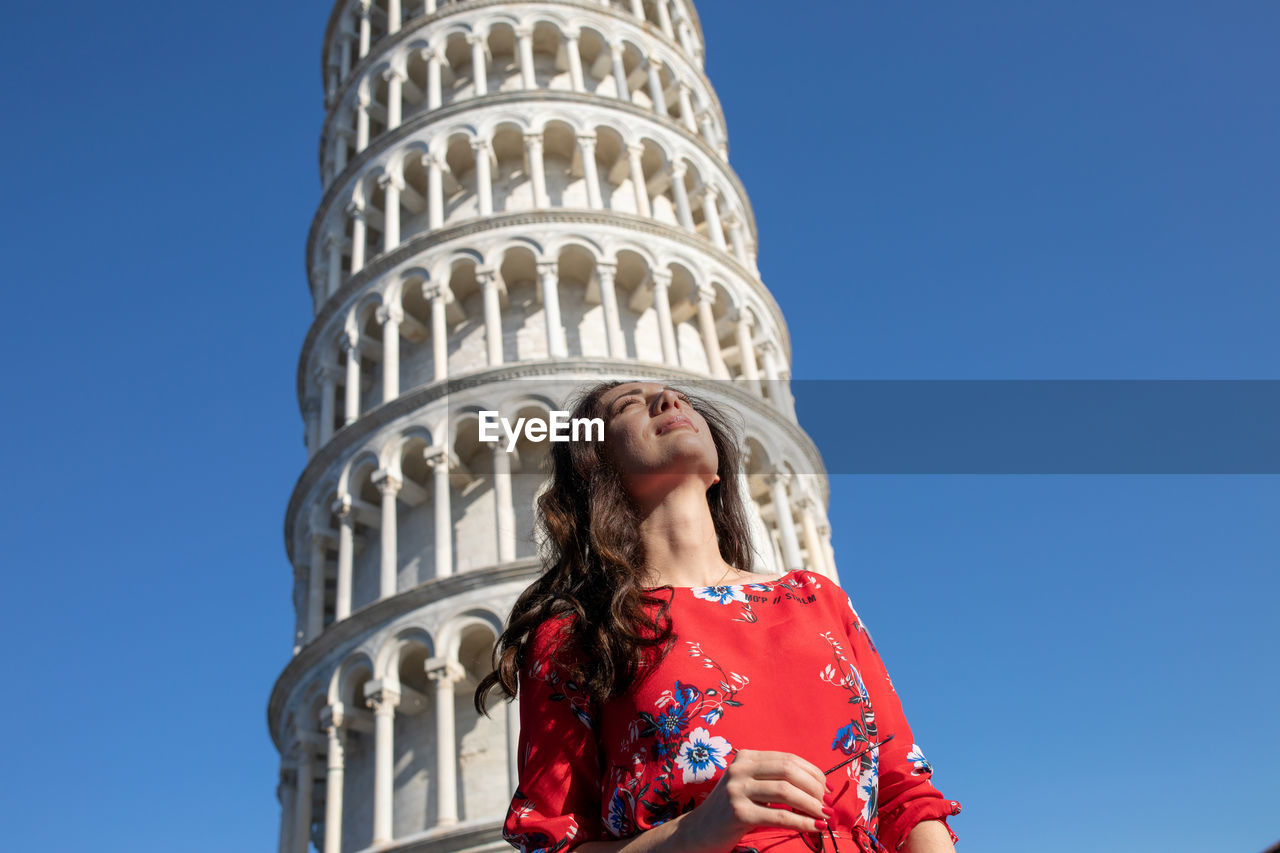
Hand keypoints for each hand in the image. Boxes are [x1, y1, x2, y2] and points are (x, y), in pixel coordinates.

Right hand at [686, 749, 830, 849]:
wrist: (699, 831)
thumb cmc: (731, 809)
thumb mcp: (750, 786)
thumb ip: (774, 780)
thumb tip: (817, 787)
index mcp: (745, 758)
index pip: (787, 759)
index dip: (812, 772)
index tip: (827, 787)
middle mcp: (740, 769)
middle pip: (788, 771)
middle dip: (814, 787)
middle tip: (826, 803)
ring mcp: (737, 790)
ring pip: (786, 792)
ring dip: (811, 805)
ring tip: (824, 816)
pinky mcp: (738, 813)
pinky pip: (779, 816)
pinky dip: (801, 822)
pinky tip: (813, 827)